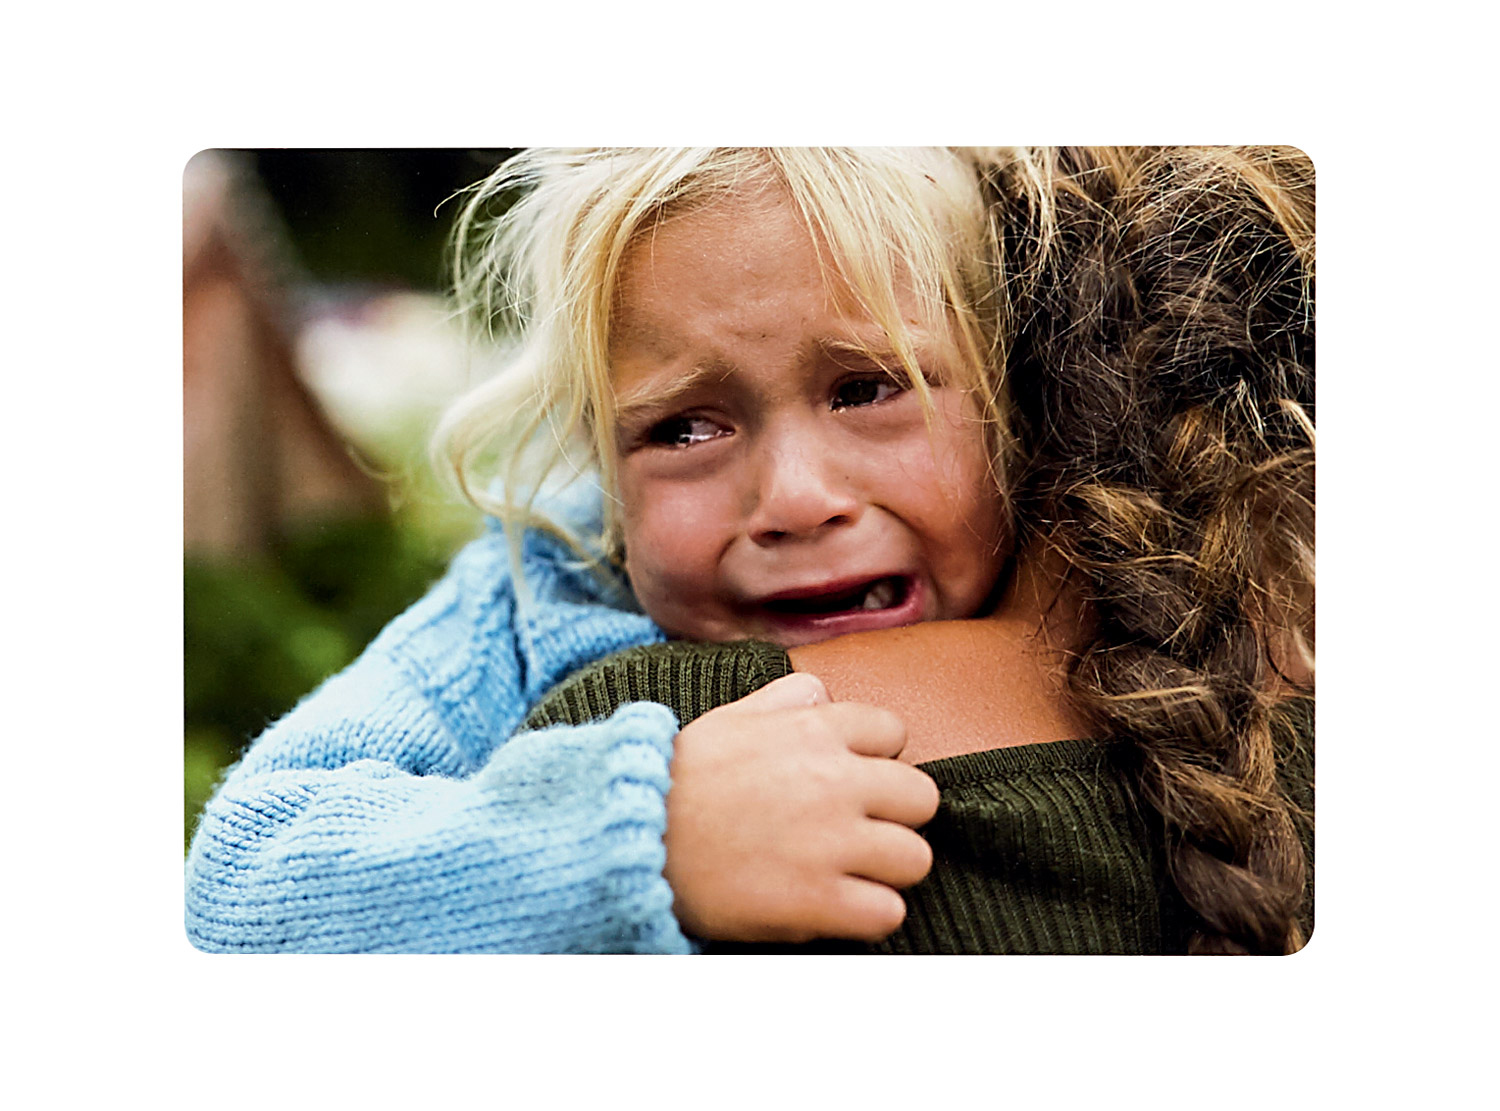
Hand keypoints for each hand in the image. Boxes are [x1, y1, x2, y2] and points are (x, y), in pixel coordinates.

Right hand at [663, 672, 939, 943]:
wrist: (633, 841)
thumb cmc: (680, 779)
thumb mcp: (730, 719)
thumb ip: (785, 700)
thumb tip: (823, 693)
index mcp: (814, 730)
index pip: (894, 733)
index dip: (876, 760)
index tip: (850, 781)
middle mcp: (833, 781)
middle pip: (921, 797)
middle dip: (895, 816)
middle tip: (860, 831)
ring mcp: (829, 843)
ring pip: (915, 858)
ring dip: (888, 869)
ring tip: (852, 872)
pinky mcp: (818, 901)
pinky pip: (888, 912)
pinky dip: (869, 915)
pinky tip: (839, 906)